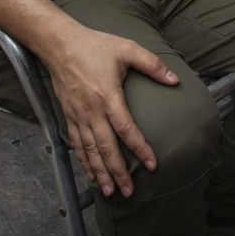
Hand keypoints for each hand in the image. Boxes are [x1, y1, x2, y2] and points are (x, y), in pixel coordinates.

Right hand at [45, 27, 178, 197]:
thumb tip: (175, 80)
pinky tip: (90, 173)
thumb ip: (152, 65)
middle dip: (118, 172)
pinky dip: (83, 161)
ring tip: (110, 191)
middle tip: (129, 191)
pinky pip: (76, 143)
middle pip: (106, 147)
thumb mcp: (127, 48)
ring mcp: (78, 115)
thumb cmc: (94, 45)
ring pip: (90, 150)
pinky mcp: (68, 115)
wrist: (60, 44)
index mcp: (108, 96)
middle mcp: (92, 110)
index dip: (140, 148)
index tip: (152, 163)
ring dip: (100, 172)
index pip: (126, 129)